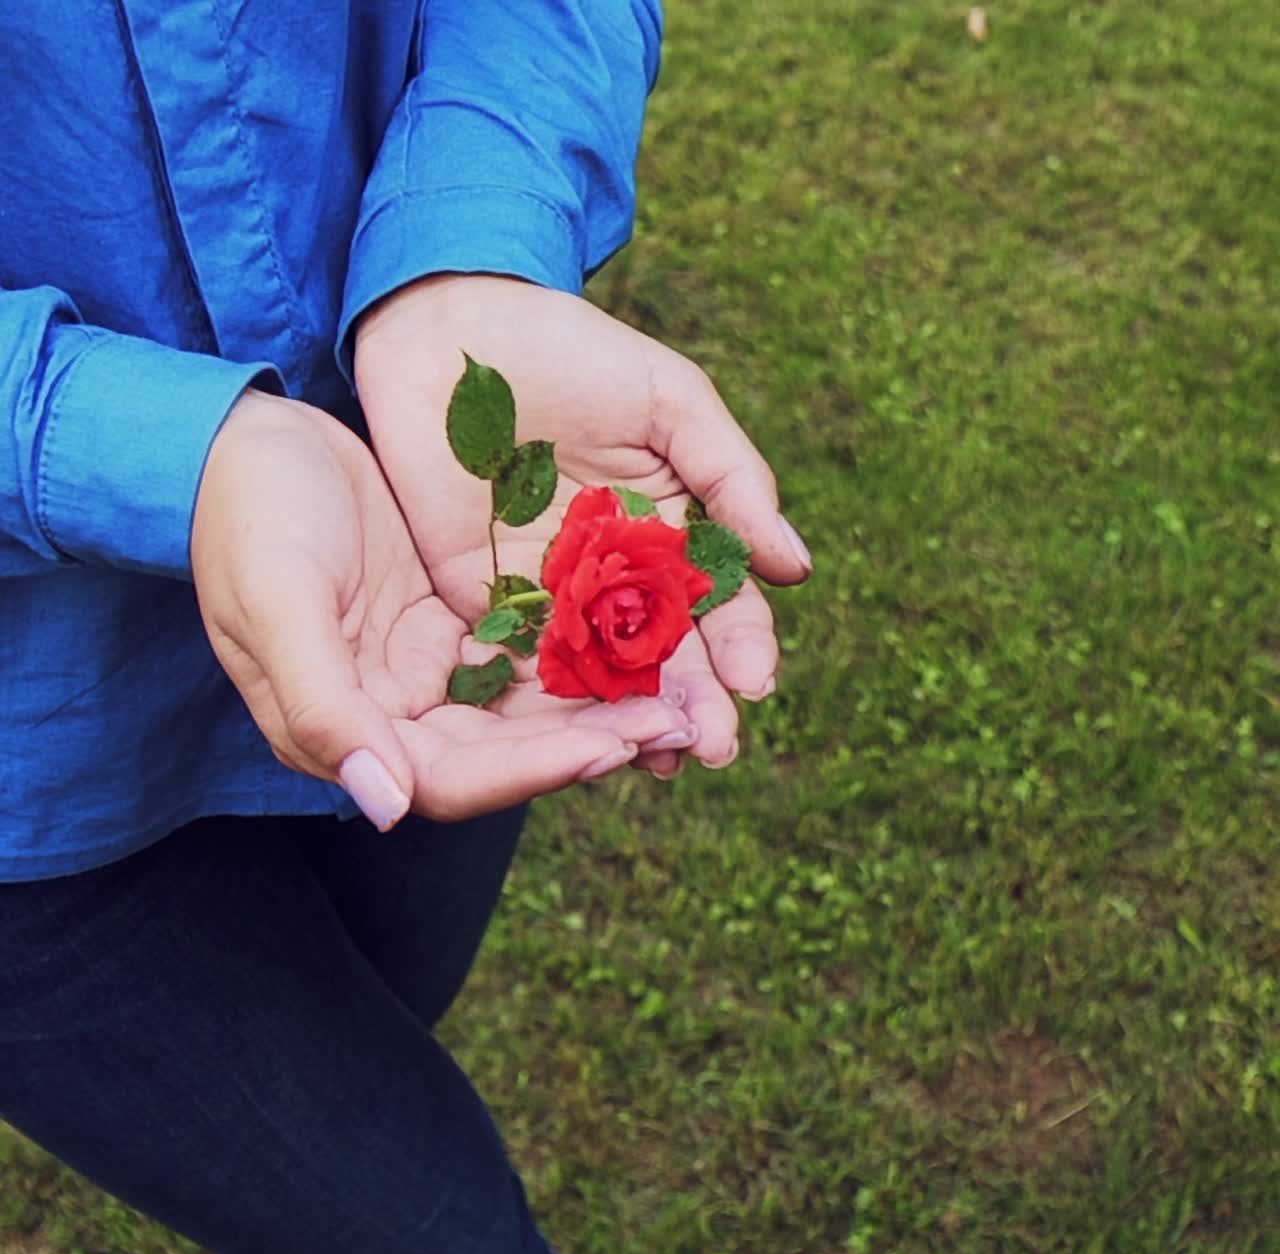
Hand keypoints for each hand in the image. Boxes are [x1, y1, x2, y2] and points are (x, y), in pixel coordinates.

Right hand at [190, 391, 694, 824]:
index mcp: (348, 728)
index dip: (533, 770)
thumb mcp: (277, 603)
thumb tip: (384, 806)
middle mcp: (395, 716)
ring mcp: (427, 671)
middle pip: (507, 754)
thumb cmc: (250, 517)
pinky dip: (579, 655)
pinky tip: (640, 644)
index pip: (452, 778)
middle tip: (683, 727)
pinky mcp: (450, 626)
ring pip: (527, 710)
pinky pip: (526, 653)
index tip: (612, 747)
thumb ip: (322, 707)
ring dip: (599, 708)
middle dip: (592, 744)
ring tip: (683, 698)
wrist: (246, 443)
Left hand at [353, 274, 811, 775]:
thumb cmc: (574, 352)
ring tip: (663, 760)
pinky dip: (554, 707)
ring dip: (634, 720)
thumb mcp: (672, 401)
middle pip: (669, 654)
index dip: (743, 643)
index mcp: (676, 528)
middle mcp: (622, 574)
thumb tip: (796, 569)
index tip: (755, 682)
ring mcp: (556, 594)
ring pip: (605, 674)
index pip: (722, 602)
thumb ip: (733, 481)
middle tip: (714, 747)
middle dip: (696, 701)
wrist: (454, 331)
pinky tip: (579, 742)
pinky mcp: (489, 602)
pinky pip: (527, 663)